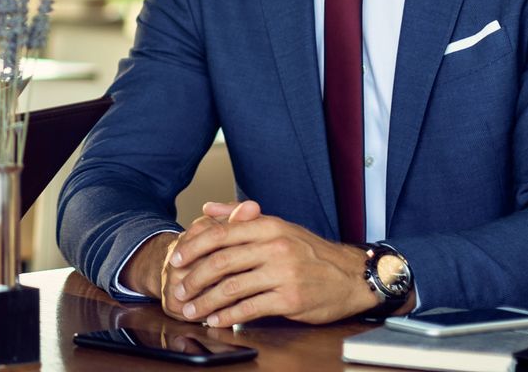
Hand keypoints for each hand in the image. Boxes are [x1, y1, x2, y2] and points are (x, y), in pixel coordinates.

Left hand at [161, 199, 376, 326]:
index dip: (193, 247)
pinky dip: (229, 316)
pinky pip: (251, 308)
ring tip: (191, 310)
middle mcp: (274, 247)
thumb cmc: (311, 252)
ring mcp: (282, 273)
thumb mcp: (278, 226)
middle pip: (221, 261)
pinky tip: (217, 320)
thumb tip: (208, 208)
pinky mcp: (290, 298)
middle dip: (194, 277)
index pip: (220, 233)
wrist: (350, 275)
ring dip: (206, 301)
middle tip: (179, 289)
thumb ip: (240, 217)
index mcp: (267, 226)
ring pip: (232, 287)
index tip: (176, 258)